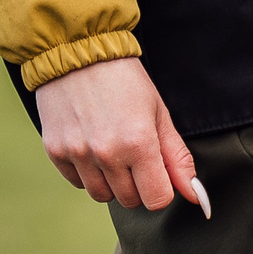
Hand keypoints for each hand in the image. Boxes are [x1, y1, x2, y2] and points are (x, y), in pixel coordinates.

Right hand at [33, 56, 205, 213]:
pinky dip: (87, 172)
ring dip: (111, 182)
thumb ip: (178, 159)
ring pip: (102, 196)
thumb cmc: (125, 81)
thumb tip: (196, 197)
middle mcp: (107, 153)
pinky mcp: (56, 151)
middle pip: (130, 200)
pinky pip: (78, 183)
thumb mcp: (159, 115)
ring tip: (111, 149)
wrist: (77, 52)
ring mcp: (78, 153)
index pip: (157, 200)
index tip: (156, 170)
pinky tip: (90, 145)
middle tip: (133, 153)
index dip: (161, 188)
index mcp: (139, 143)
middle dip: (137, 184)